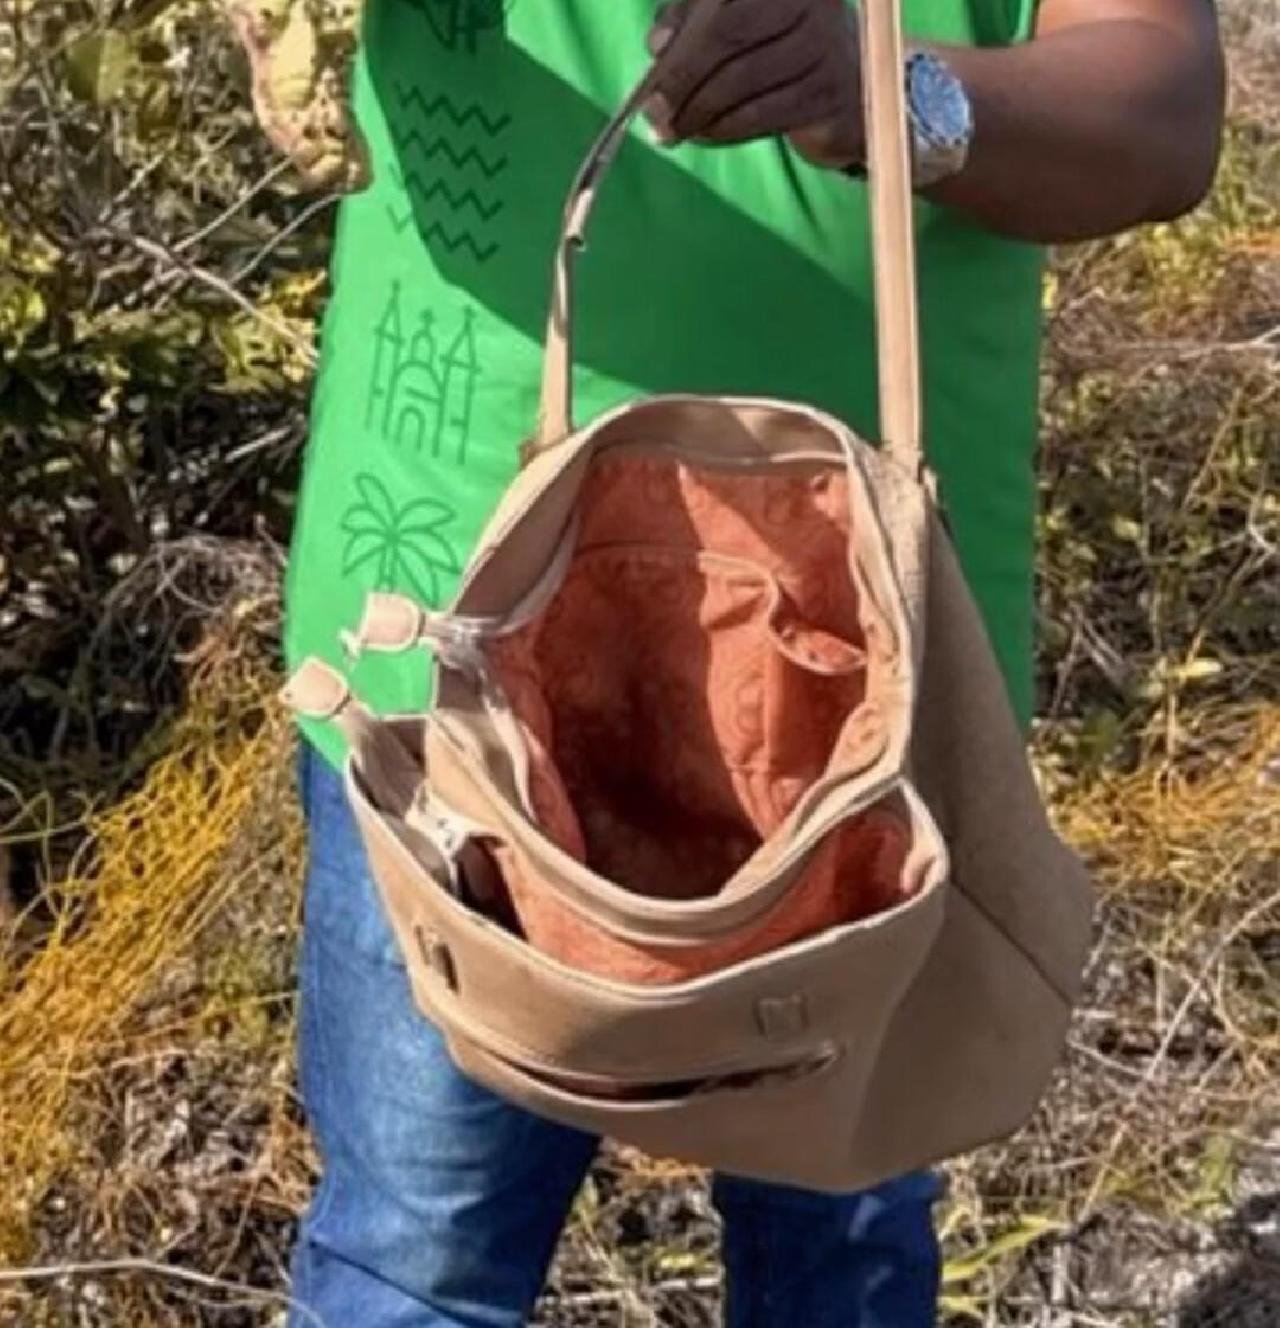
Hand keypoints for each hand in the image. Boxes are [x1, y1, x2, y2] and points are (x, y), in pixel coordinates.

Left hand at [644, 0, 863, 169]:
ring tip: (670, 131)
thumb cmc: (778, 47)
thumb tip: (657, 44)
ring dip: (697, 112)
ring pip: (741, 80)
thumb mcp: (731, 21)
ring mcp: (824, 44)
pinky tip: (702, 135)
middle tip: (652, 114)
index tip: (648, 72)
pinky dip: (723, 129)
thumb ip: (691, 21)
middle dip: (681, 78)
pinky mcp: (827, 93)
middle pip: (728, 34)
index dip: (679, 36)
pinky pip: (761, 114)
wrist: (850, 90)